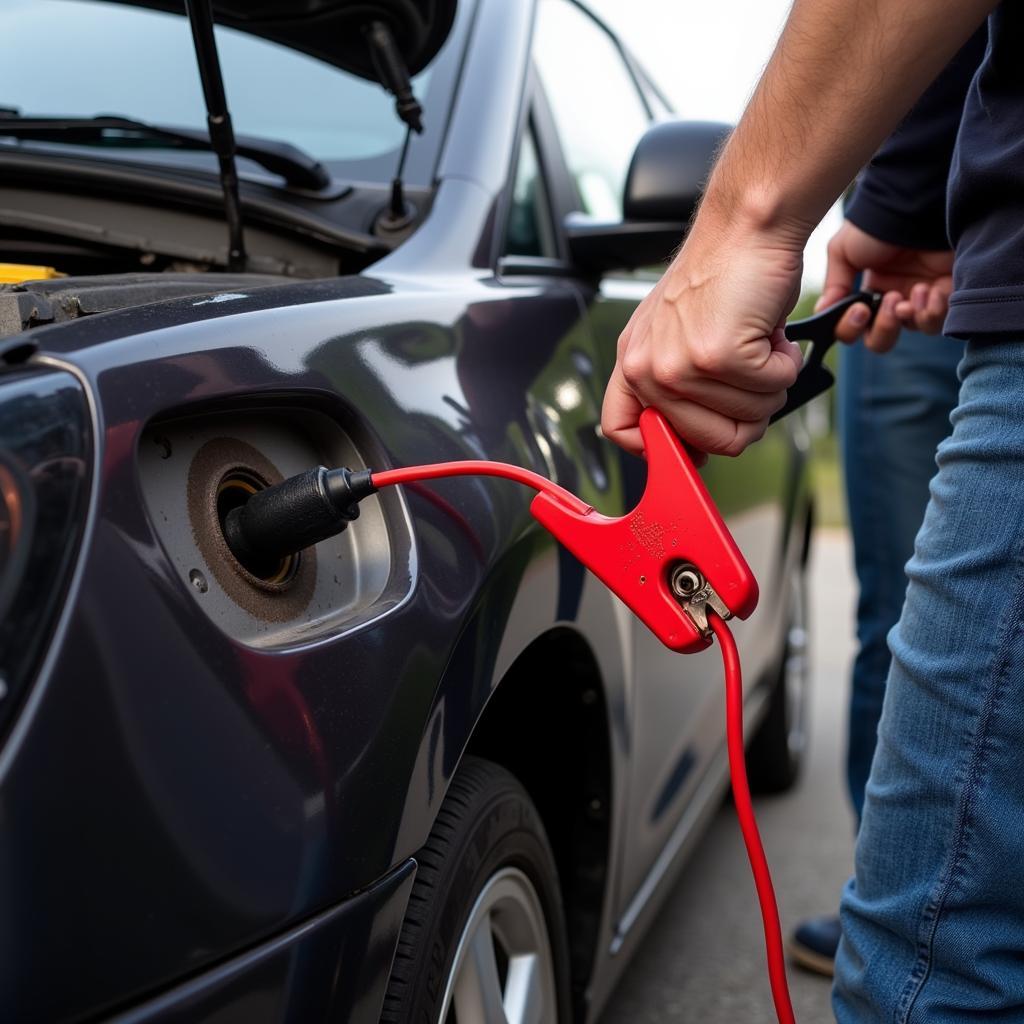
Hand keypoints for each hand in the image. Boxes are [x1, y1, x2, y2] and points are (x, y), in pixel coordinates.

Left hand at [601, 218, 803, 457]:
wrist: (745, 227)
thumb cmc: (722, 277)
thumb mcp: (675, 334)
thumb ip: (675, 386)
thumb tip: (698, 444)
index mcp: (632, 363)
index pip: (621, 431)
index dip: (662, 449)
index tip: (695, 446)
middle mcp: (648, 368)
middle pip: (709, 441)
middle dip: (747, 414)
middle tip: (753, 375)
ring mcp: (680, 365)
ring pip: (749, 418)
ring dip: (770, 383)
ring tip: (758, 342)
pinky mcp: (718, 356)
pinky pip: (772, 389)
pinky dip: (786, 363)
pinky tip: (770, 334)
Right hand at [821, 220, 953, 350]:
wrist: (910, 203)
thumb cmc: (875, 224)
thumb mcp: (842, 252)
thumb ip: (833, 287)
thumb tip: (823, 314)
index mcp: (866, 293)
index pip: (854, 329)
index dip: (853, 328)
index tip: (860, 310)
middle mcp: (893, 298)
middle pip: (882, 340)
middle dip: (884, 330)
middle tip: (891, 303)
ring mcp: (921, 296)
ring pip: (916, 331)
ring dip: (912, 319)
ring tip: (913, 293)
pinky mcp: (948, 290)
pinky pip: (942, 317)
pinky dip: (934, 310)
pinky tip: (930, 289)